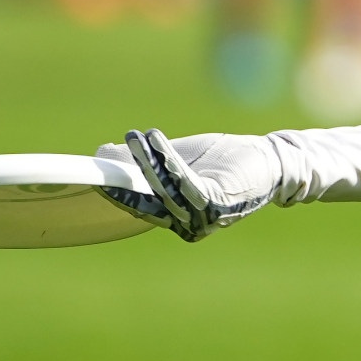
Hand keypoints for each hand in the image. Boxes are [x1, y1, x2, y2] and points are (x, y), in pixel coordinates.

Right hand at [99, 130, 283, 242]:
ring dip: (145, 163)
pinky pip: (185, 181)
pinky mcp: (217, 201)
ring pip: (164, 190)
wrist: (269, 160)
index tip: (92, 172)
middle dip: (123, 178)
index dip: (115, 189)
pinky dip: (167, 160)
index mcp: (174, 217)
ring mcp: (202, 216)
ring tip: (132, 137)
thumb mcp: (176, 158)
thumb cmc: (223, 160)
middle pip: (146, 201)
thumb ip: (145, 161)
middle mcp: (186, 223)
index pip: (137, 206)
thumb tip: (102, 152)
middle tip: (103, 154)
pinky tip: (154, 137)